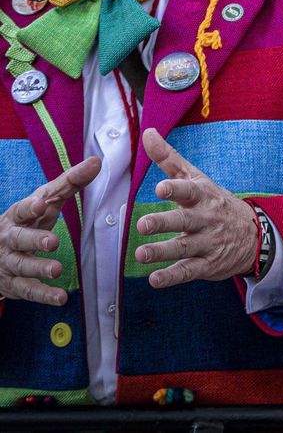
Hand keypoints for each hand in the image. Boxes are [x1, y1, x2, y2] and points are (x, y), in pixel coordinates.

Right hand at [0, 157, 99, 304]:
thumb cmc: (27, 222)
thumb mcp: (44, 202)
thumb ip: (69, 184)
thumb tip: (97, 161)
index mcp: (15, 217)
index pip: (21, 210)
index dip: (30, 207)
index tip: (42, 203)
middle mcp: (8, 239)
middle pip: (19, 239)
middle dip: (34, 240)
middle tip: (52, 241)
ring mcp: (9, 263)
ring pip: (21, 266)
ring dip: (38, 268)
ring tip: (57, 270)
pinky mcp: (14, 284)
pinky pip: (28, 291)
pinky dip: (44, 295)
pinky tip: (60, 298)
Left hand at [133, 129, 256, 286]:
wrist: (254, 235)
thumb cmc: (215, 203)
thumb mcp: (198, 179)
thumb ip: (170, 159)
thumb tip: (147, 132)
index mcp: (203, 196)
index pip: (190, 191)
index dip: (176, 189)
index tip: (161, 188)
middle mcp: (206, 219)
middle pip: (185, 220)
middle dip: (164, 222)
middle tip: (143, 224)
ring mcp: (208, 243)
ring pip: (184, 248)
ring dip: (162, 252)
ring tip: (141, 255)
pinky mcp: (207, 265)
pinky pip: (189, 272)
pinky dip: (172, 277)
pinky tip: (155, 279)